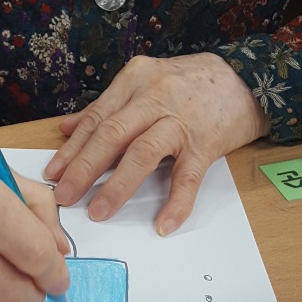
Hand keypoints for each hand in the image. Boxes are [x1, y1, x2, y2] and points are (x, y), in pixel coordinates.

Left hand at [45, 54, 268, 234]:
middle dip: (85, 168)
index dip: (72, 148)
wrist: (248, 78)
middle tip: (65, 196)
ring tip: (98, 212)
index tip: (53, 174)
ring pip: (143, 153)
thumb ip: (107, 105)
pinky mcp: (207, 142)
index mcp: (135, 80)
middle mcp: (155, 97)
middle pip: (113, 134)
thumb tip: (67, 128)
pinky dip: (176, 202)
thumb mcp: (145, 82)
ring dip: (118, 185)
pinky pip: (188, 176)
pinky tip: (163, 224)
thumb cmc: (191, 83)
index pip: (97, 118)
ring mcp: (182, 120)